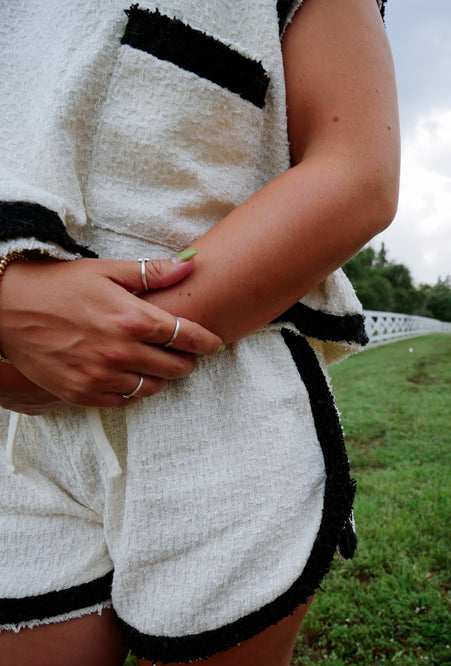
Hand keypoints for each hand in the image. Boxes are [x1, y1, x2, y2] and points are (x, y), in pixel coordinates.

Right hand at [0, 257, 221, 407]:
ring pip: (153, 387)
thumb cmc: (59, 285)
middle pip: (176, 367)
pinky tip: (131, 376)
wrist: (7, 308)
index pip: (186, 336)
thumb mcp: (106, 271)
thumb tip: (191, 262)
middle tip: (183, 353)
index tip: (214, 344)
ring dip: (162, 376)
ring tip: (157, 364)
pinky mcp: (82, 394)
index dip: (206, 342)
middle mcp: (120, 352)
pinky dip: (134, 390)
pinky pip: (124, 401)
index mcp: (132, 319)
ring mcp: (101, 377)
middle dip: (186, 360)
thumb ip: (152, 272)